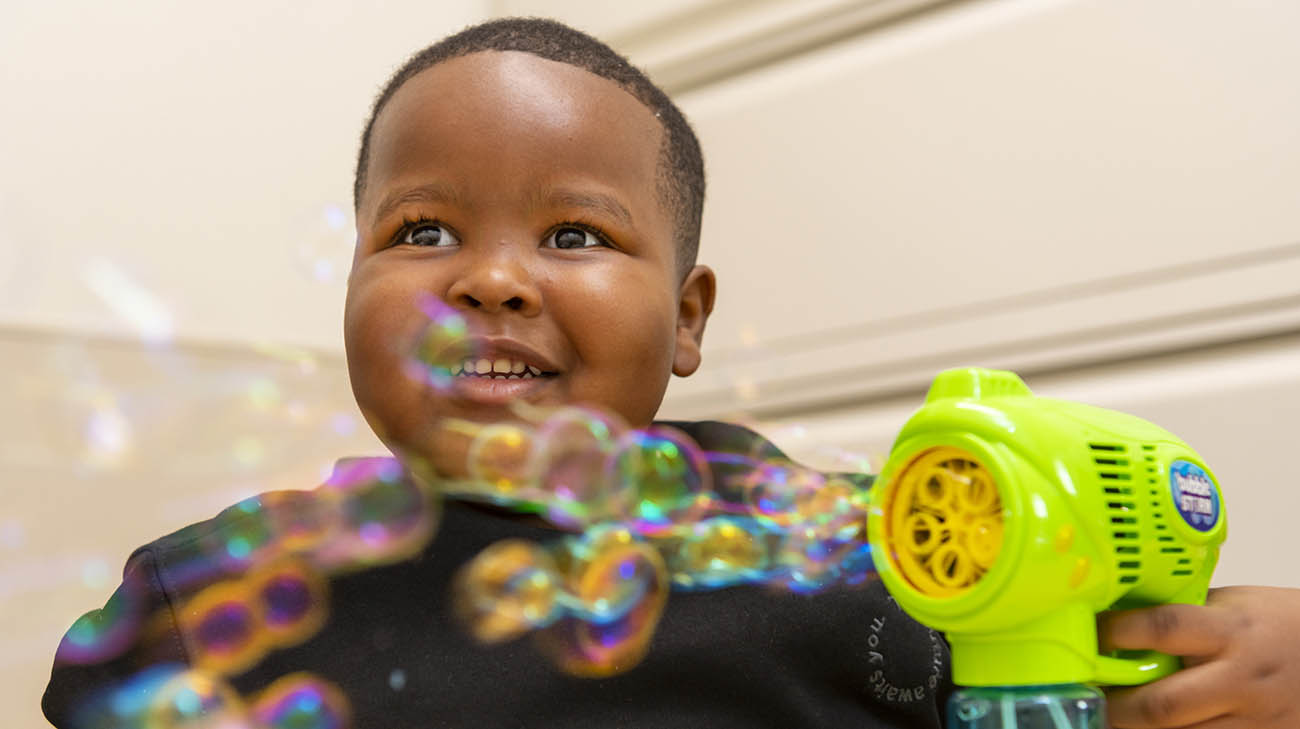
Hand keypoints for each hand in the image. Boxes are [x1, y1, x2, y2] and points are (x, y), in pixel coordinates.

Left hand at [1098, 586, 1299, 727]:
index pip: (1164, 629)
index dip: (1118, 632)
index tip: (1093, 633)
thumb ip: (1182, 615)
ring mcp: (1253, 719)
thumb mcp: (1231, 605)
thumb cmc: (1274, 624)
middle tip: (1090, 698)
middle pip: (1164, 704)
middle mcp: (1241, 678)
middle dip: (1117, 706)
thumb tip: (1118, 616)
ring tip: (1114, 718)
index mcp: (1231, 631)